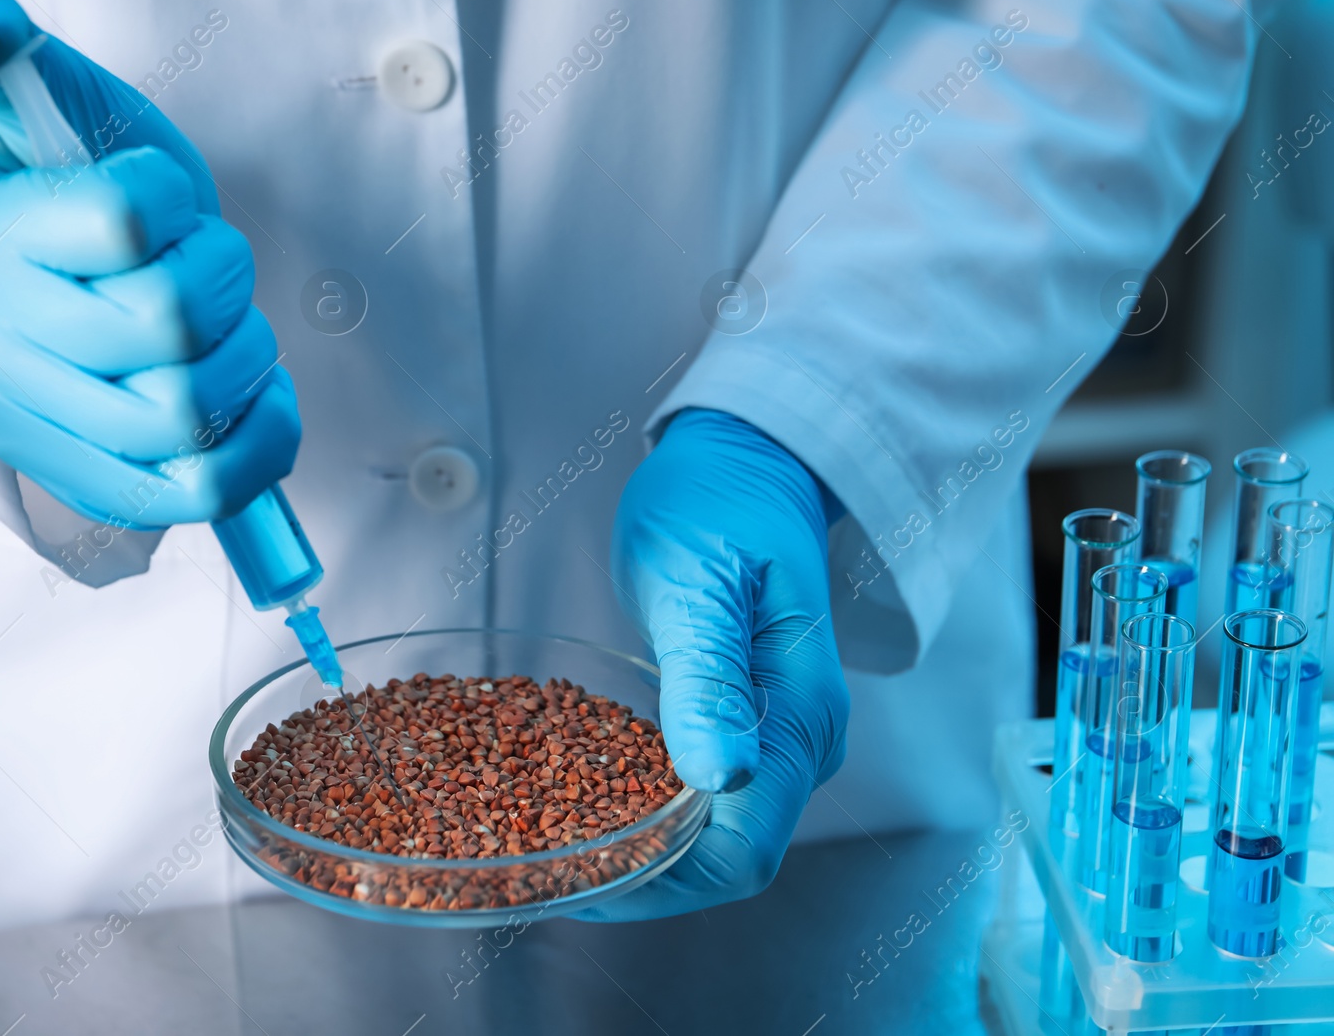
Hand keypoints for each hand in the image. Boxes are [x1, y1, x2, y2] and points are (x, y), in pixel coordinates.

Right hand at [0, 0, 297, 528]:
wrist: (23, 282)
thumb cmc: (59, 187)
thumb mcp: (42, 106)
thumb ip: (1, 51)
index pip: (127, 218)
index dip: (175, 199)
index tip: (161, 199)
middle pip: (167, 321)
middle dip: (225, 280)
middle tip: (212, 268)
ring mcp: (29, 422)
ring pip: (184, 411)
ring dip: (246, 362)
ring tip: (233, 333)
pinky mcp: (82, 481)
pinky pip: (194, 492)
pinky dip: (258, 444)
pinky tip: (260, 400)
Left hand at [574, 408, 848, 919]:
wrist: (744, 461)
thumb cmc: (720, 506)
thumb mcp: (701, 584)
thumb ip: (709, 682)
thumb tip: (720, 779)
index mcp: (799, 718)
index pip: (744, 850)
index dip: (664, 885)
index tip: (580, 884)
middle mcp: (798, 744)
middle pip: (729, 857)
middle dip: (643, 880)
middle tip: (547, 870)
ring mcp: (774, 736)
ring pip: (711, 834)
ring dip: (637, 850)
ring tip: (551, 845)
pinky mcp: (744, 723)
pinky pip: (696, 794)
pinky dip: (639, 810)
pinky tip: (577, 801)